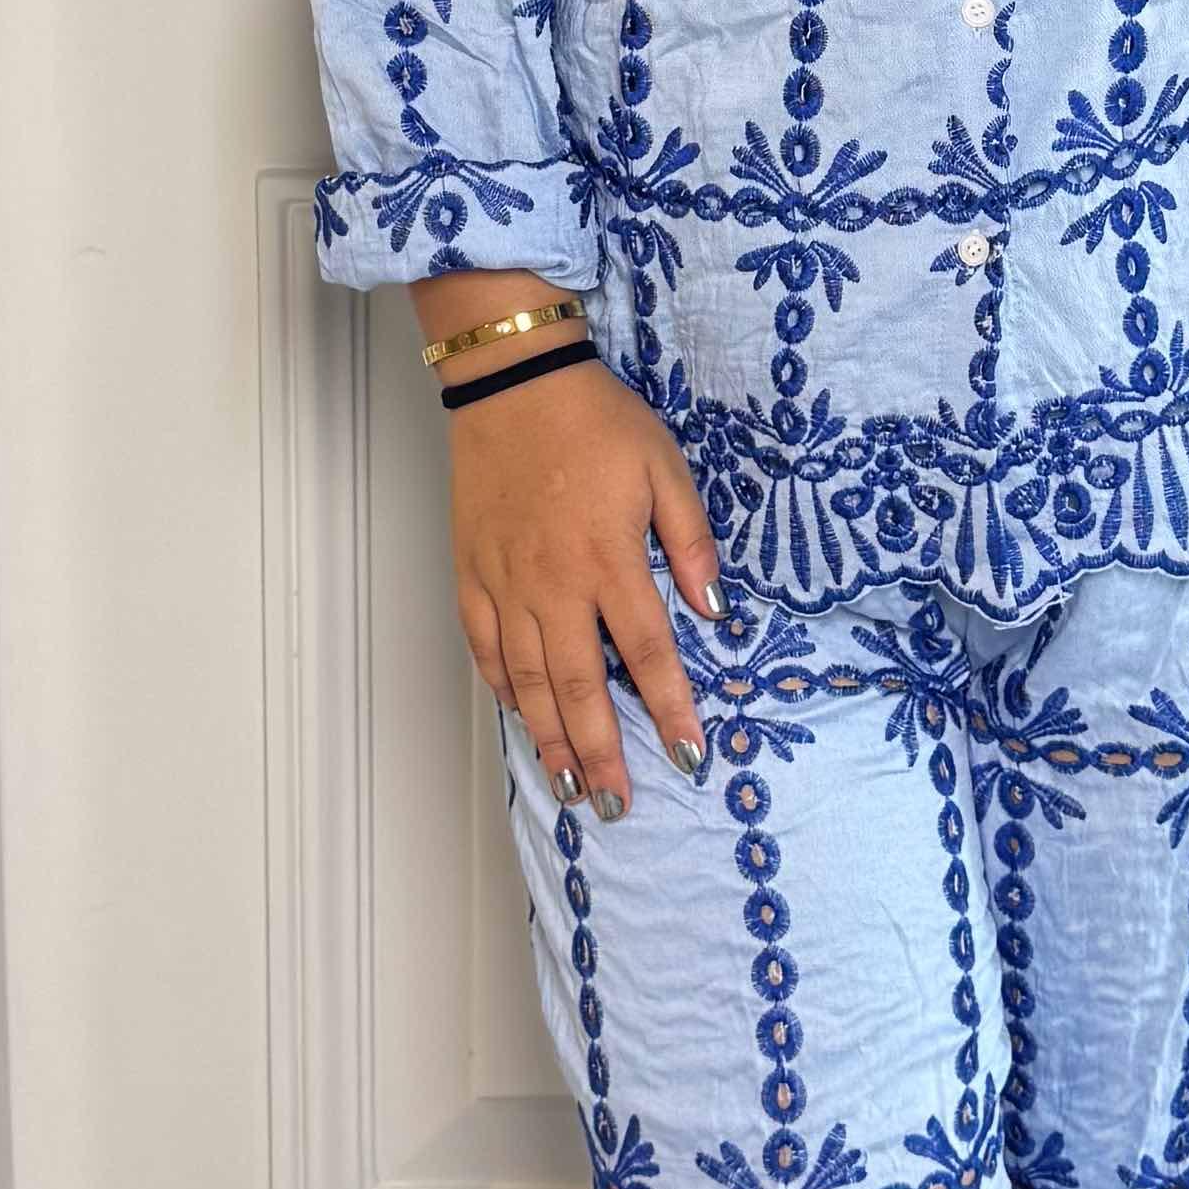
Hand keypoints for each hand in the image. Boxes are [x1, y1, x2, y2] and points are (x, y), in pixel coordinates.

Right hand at [445, 355, 723, 812]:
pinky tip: (519, 715)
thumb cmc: (596, 421)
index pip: (647, 654)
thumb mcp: (664, 466)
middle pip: (580, 687)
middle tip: (616, 805)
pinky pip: (486, 645)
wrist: (513, 382)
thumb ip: (691, 541)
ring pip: (529, 679)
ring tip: (569, 786)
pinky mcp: (473, 573)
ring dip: (549, 737)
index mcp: (610, 560)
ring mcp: (507, 583)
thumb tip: (715, 610)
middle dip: (602, 753)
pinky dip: (503, 686)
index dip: (669, 711)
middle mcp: (555, 584)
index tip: (689, 756)